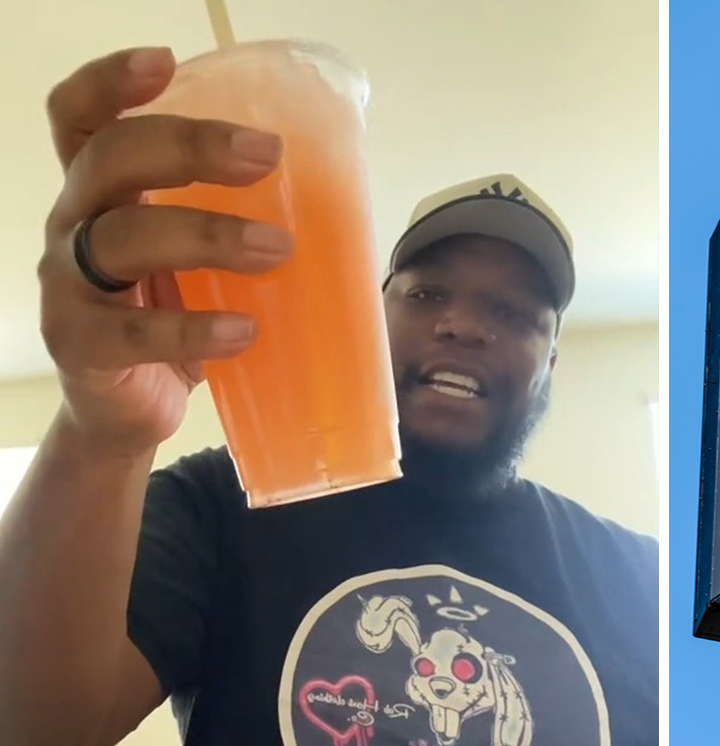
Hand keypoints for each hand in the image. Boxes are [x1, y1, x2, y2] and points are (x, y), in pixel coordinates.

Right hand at [40, 47, 292, 457]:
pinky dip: (191, 328)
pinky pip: (129, 331)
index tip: (164, 63)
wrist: (131, 410)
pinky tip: (244, 332)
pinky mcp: (79, 344)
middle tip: (265, 156)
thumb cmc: (177, 313)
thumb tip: (350, 200)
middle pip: (109, 159)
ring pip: (122, 239)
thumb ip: (241, 220)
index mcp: (103, 190)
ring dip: (206, 235)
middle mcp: (75, 223)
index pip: (83, 118)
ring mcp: (69, 283)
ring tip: (276, 251)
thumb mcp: (203, 258)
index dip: (110, 83)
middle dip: (188, 148)